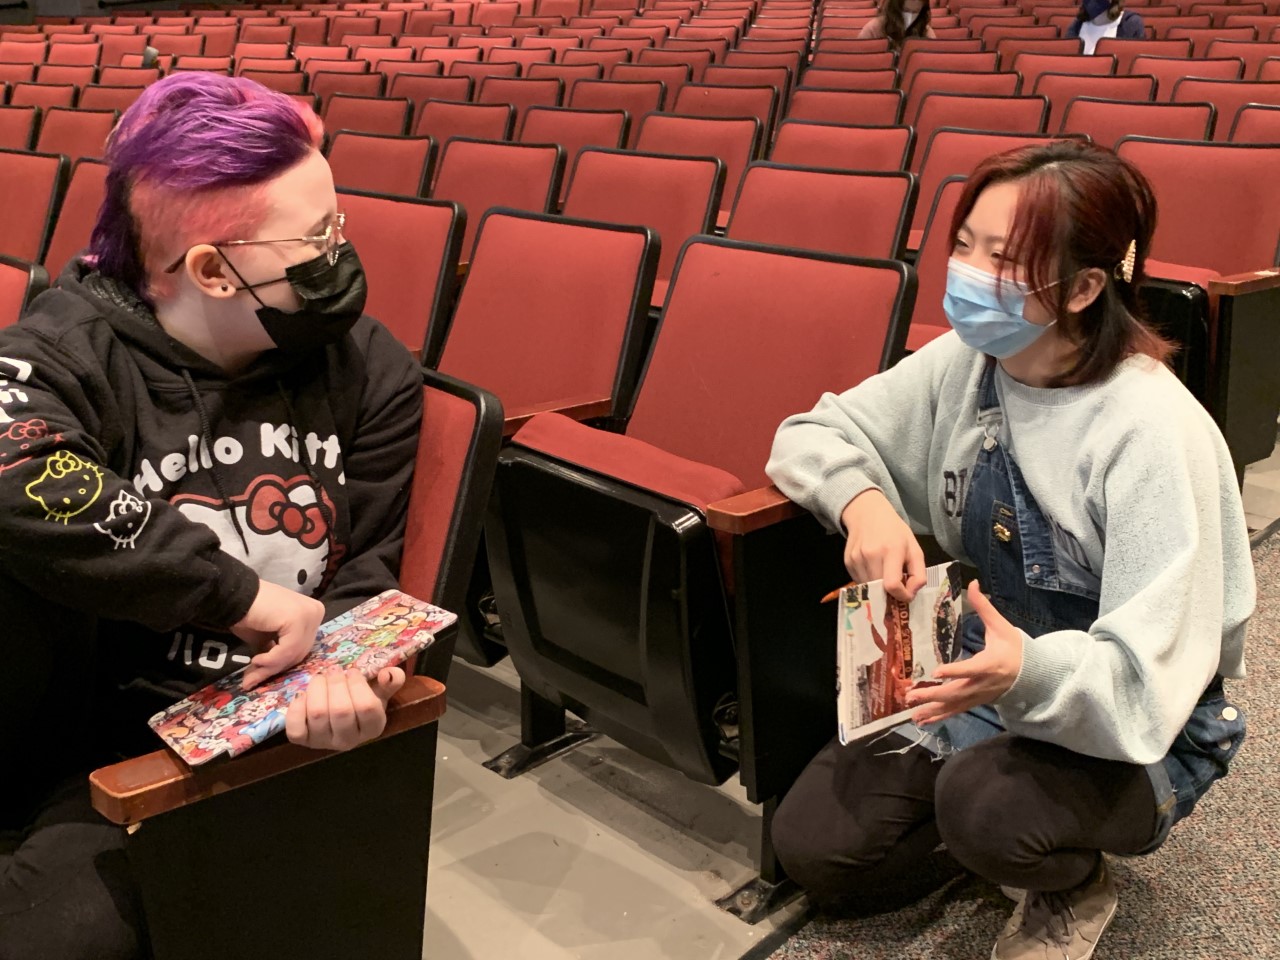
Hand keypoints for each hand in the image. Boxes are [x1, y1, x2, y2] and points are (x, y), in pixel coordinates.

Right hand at [229, 579, 324, 689]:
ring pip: (294, 653)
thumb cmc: (248, 614)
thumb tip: (257, 682)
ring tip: (251, 672)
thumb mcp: (265, 641)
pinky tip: (255, 659)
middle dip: (274, 669)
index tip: (258, 677)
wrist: (234, 595)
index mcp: (312, 615)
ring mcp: (310, 614)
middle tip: (251, 681)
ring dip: (270, 667)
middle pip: (299, 652)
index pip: (302, 648)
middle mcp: (316, 613)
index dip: (280, 665)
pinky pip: (288, 649)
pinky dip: (271, 659)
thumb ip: (272, 657)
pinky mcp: (298, 619)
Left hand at [285, 667, 406, 751]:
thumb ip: (392, 680)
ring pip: (318, 714)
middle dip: (336, 683)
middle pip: (341, 710)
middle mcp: (349, 741)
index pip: (367, 707)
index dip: (358, 685)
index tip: (353, 672)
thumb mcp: (380, 690)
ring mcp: (324, 743)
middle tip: (334, 670)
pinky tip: (303, 695)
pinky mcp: (303, 741)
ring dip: (317, 689)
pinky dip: (296, 708)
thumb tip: (388, 674)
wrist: (340, 716)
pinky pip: (295, 728)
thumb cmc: (361, 699)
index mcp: (373, 728)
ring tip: (320, 678)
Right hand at [840, 488, 925, 601]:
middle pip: (880, 589)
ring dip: (878, 588)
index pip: (892, 584)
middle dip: (890, 593)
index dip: (901, 596)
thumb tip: (911, 594)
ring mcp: (857, 558)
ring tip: (884, 574)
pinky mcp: (847, 561)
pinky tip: (873, 568)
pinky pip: (859, 581)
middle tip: (897, 587)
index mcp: (892, 550)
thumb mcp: (914, 549)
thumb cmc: (895, 532)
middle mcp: (871, 554)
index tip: (907, 596)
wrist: (868, 513)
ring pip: (869, 588)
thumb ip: (919, 573)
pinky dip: (868, 581)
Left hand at [906, 580, 1022, 724]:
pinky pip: (956, 711)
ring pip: (954, 705)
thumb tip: (973, 582)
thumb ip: (984, 606)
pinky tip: (923, 720)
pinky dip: (939, 716)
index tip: (937, 671)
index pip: (971, 669)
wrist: (1034, 675)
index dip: (955, 671)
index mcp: (990, 664)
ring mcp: (979, 696)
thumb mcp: (1001, 626)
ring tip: (912, 712)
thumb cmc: (1015, 648)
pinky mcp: (976, 702)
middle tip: (911, 695)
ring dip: (932, 709)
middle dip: (933, 695)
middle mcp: (983, 683)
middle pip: (956, 692)